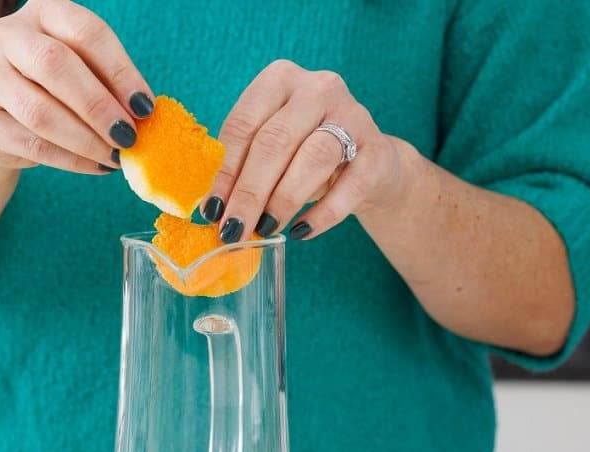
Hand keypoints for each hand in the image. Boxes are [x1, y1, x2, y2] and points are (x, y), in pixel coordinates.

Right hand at [0, 0, 153, 174]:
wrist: (5, 124)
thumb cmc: (57, 91)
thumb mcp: (85, 74)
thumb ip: (109, 84)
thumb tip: (142, 113)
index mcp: (43, 11)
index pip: (86, 32)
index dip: (120, 71)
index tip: (144, 107)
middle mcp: (8, 35)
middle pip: (55, 65)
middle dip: (98, 106)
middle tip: (128, 136)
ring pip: (40, 111)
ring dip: (85, 139)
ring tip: (115, 156)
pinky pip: (32, 144)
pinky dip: (71, 160)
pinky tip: (97, 167)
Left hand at [203, 60, 403, 241]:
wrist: (370, 165)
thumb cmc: (305, 155)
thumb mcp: (272, 150)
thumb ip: (242, 167)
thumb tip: (210, 209)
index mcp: (280, 80)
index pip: (244, 125)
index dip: (225, 171)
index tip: (212, 210)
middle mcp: (318, 89)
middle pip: (275, 142)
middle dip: (250, 192)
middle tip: (234, 228)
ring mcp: (354, 116)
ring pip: (312, 159)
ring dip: (283, 200)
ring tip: (264, 230)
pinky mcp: (378, 152)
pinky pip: (348, 187)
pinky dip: (322, 215)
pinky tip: (300, 232)